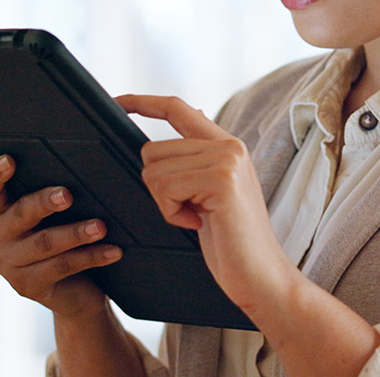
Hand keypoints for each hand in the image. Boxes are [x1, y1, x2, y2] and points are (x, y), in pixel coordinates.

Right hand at [0, 155, 123, 317]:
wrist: (73, 293)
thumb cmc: (63, 242)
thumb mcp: (53, 218)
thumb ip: (53, 198)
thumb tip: (80, 176)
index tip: (9, 160)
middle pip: (21, 214)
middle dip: (44, 202)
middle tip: (67, 195)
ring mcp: (9, 265)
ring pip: (45, 243)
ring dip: (76, 233)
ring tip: (101, 226)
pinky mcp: (28, 286)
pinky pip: (63, 266)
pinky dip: (91, 256)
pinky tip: (112, 251)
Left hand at [115, 94, 297, 312]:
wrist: (261, 276)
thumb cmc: (231, 243)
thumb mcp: (210, 195)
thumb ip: (196, 161)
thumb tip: (182, 127)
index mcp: (226, 146)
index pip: (177, 108)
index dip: (143, 102)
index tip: (118, 102)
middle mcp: (228, 146)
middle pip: (152, 150)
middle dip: (158, 188)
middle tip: (189, 211)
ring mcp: (227, 160)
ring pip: (154, 170)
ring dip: (165, 203)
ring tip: (197, 218)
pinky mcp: (221, 180)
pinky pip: (165, 188)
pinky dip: (172, 213)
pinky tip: (198, 224)